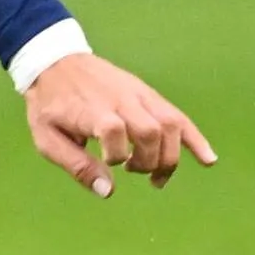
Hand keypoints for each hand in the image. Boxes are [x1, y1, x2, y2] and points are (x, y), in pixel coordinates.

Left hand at [24, 53, 215, 198]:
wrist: (56, 62)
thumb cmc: (50, 105)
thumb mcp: (47, 138)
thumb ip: (76, 165)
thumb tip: (109, 192)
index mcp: (92, 109)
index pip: (114, 130)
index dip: (116, 154)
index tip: (109, 162)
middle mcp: (120, 100)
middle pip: (150, 130)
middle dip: (149, 161)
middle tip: (134, 171)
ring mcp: (138, 95)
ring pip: (170, 124)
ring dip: (170, 156)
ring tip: (156, 176)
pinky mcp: (148, 94)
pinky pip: (178, 116)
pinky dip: (195, 139)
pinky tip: (208, 160)